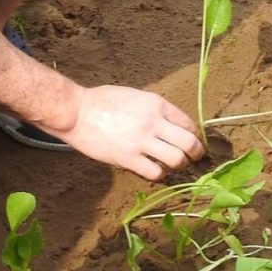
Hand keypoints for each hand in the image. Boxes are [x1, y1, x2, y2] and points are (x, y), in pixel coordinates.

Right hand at [55, 85, 205, 180]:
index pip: (188, 123)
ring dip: (178, 165)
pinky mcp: (128, 158)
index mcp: (156, 104)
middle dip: (196, 153)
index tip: (191, 142)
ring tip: (172, 166)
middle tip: (194, 159)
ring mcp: (141, 141)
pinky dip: (159, 174)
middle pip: (189, 143)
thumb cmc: (101, 101)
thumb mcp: (135, 96)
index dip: (194, 136)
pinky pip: (155, 172)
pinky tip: (153, 171)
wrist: (75, 112)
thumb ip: (154, 110)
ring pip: (176, 160)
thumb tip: (170, 125)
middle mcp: (153, 122)